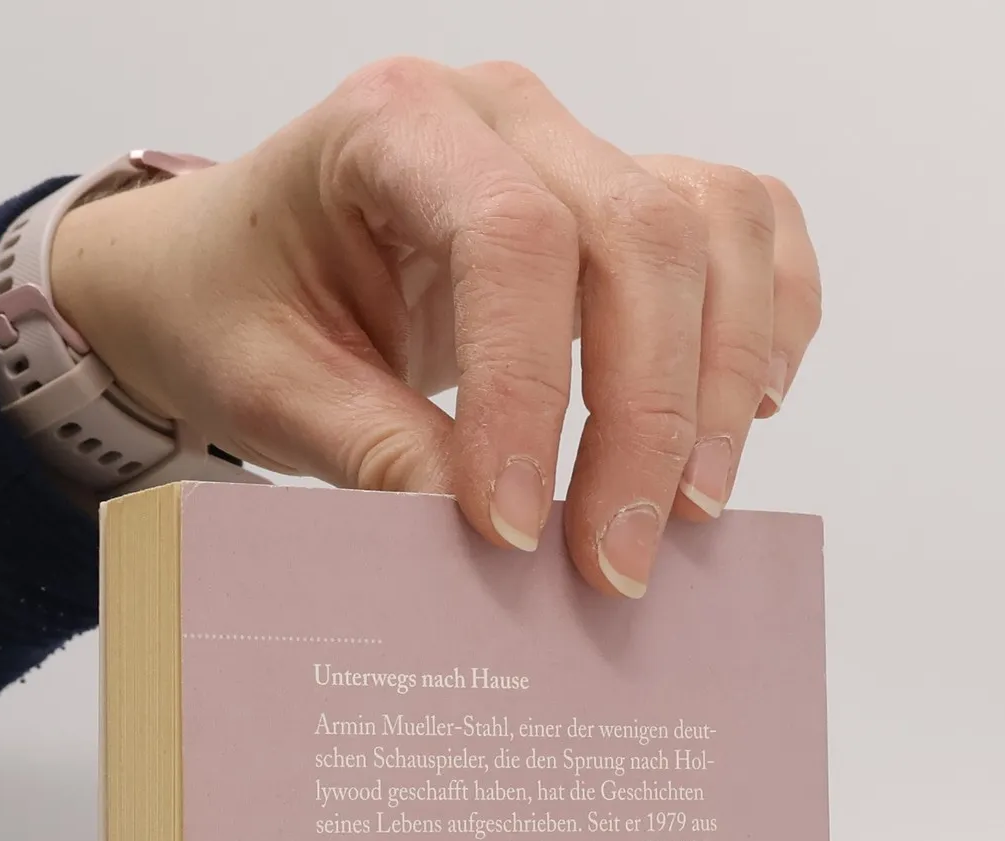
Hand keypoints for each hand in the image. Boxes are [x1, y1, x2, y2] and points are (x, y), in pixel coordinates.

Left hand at [50, 58, 819, 597]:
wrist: (234, 271)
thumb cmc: (239, 310)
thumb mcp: (271, 390)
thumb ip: (375, 453)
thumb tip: (494, 547)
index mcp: (395, 125)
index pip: (511, 240)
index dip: (531, 393)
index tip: (516, 530)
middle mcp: (506, 114)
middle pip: (641, 234)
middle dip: (646, 418)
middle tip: (615, 562)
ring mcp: (579, 146)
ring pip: (714, 227)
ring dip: (721, 382)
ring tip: (690, 514)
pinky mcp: (626, 198)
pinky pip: (745, 225)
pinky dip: (770, 315)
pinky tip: (752, 413)